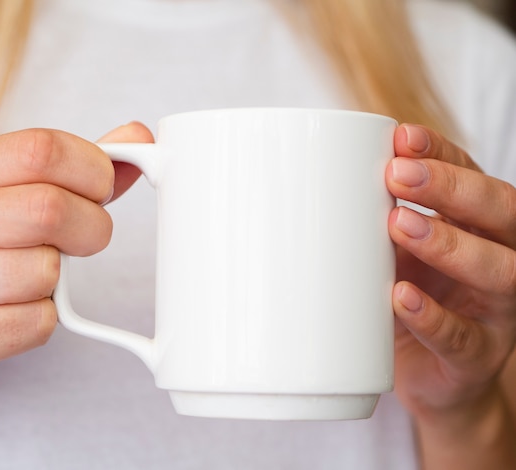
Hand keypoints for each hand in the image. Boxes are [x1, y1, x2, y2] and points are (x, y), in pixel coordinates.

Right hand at [0, 123, 151, 417]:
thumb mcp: (10, 201)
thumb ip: (73, 170)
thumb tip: (137, 137)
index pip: (41, 149)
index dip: (93, 170)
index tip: (102, 190)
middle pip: (49, 208)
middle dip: (91, 229)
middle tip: (84, 241)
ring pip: (46, 270)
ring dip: (57, 282)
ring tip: (30, 281)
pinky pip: (37, 322)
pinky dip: (43, 321)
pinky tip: (13, 315)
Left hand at [386, 124, 515, 419]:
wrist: (429, 375)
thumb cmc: (410, 300)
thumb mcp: (397, 254)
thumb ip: (382, 222)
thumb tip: (326, 181)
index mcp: (478, 228)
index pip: (474, 176)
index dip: (443, 154)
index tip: (402, 137)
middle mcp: (501, 261)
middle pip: (501, 213)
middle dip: (451, 187)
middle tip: (397, 174)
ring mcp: (496, 312)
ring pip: (498, 271)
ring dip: (447, 243)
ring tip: (398, 223)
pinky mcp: (476, 358)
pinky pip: (463, 337)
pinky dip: (432, 315)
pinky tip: (401, 296)